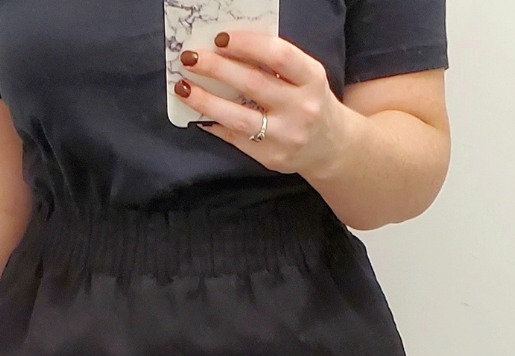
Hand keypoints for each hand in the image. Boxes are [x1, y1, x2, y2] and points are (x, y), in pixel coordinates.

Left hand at [173, 30, 351, 176]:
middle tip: (190, 57)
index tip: (220, 38)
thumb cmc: (310, 102)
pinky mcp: (270, 157)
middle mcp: (302, 107)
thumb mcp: (305, 78)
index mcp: (312, 79)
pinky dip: (212, 123)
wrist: (331, 147)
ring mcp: (286, 135)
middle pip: (252, 83)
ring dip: (205, 101)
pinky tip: (196, 113)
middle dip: (217, 68)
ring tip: (183, 87)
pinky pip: (234, 138)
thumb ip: (275, 65)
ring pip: (238, 117)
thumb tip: (226, 50)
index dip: (247, 44)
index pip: (278, 55)